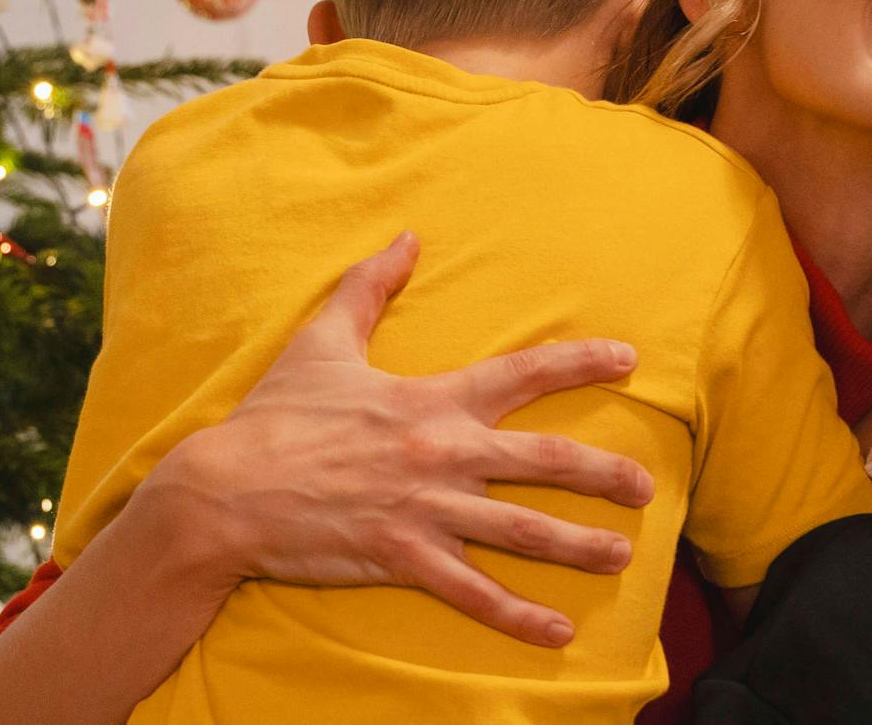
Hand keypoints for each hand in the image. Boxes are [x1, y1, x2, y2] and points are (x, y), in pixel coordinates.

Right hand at [142, 232, 654, 647]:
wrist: (224, 490)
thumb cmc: (276, 416)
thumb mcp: (323, 341)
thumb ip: (369, 287)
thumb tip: (405, 237)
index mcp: (430, 399)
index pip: (521, 373)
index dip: (579, 363)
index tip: (628, 359)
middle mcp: (441, 452)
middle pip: (544, 461)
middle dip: (603, 474)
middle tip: (647, 486)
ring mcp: (425, 508)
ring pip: (523, 531)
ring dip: (581, 546)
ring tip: (624, 557)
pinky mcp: (402, 557)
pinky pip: (473, 591)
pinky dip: (519, 615)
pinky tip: (558, 632)